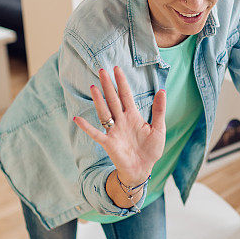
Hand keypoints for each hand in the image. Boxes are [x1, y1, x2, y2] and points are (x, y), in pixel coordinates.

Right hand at [73, 66, 166, 183]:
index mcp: (133, 116)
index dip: (121, 82)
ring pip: (104, 112)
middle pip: (113, 100)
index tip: (116, 69)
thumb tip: (162, 90)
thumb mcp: (159, 128)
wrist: (143, 169)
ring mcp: (114, 131)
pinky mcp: (109, 143)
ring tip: (93, 87)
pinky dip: (87, 127)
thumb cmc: (150, 150)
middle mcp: (121, 120)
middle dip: (108, 86)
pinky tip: (77, 119)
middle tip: (102, 71)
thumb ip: (159, 110)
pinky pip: (96, 133)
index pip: (126, 95)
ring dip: (99, 100)